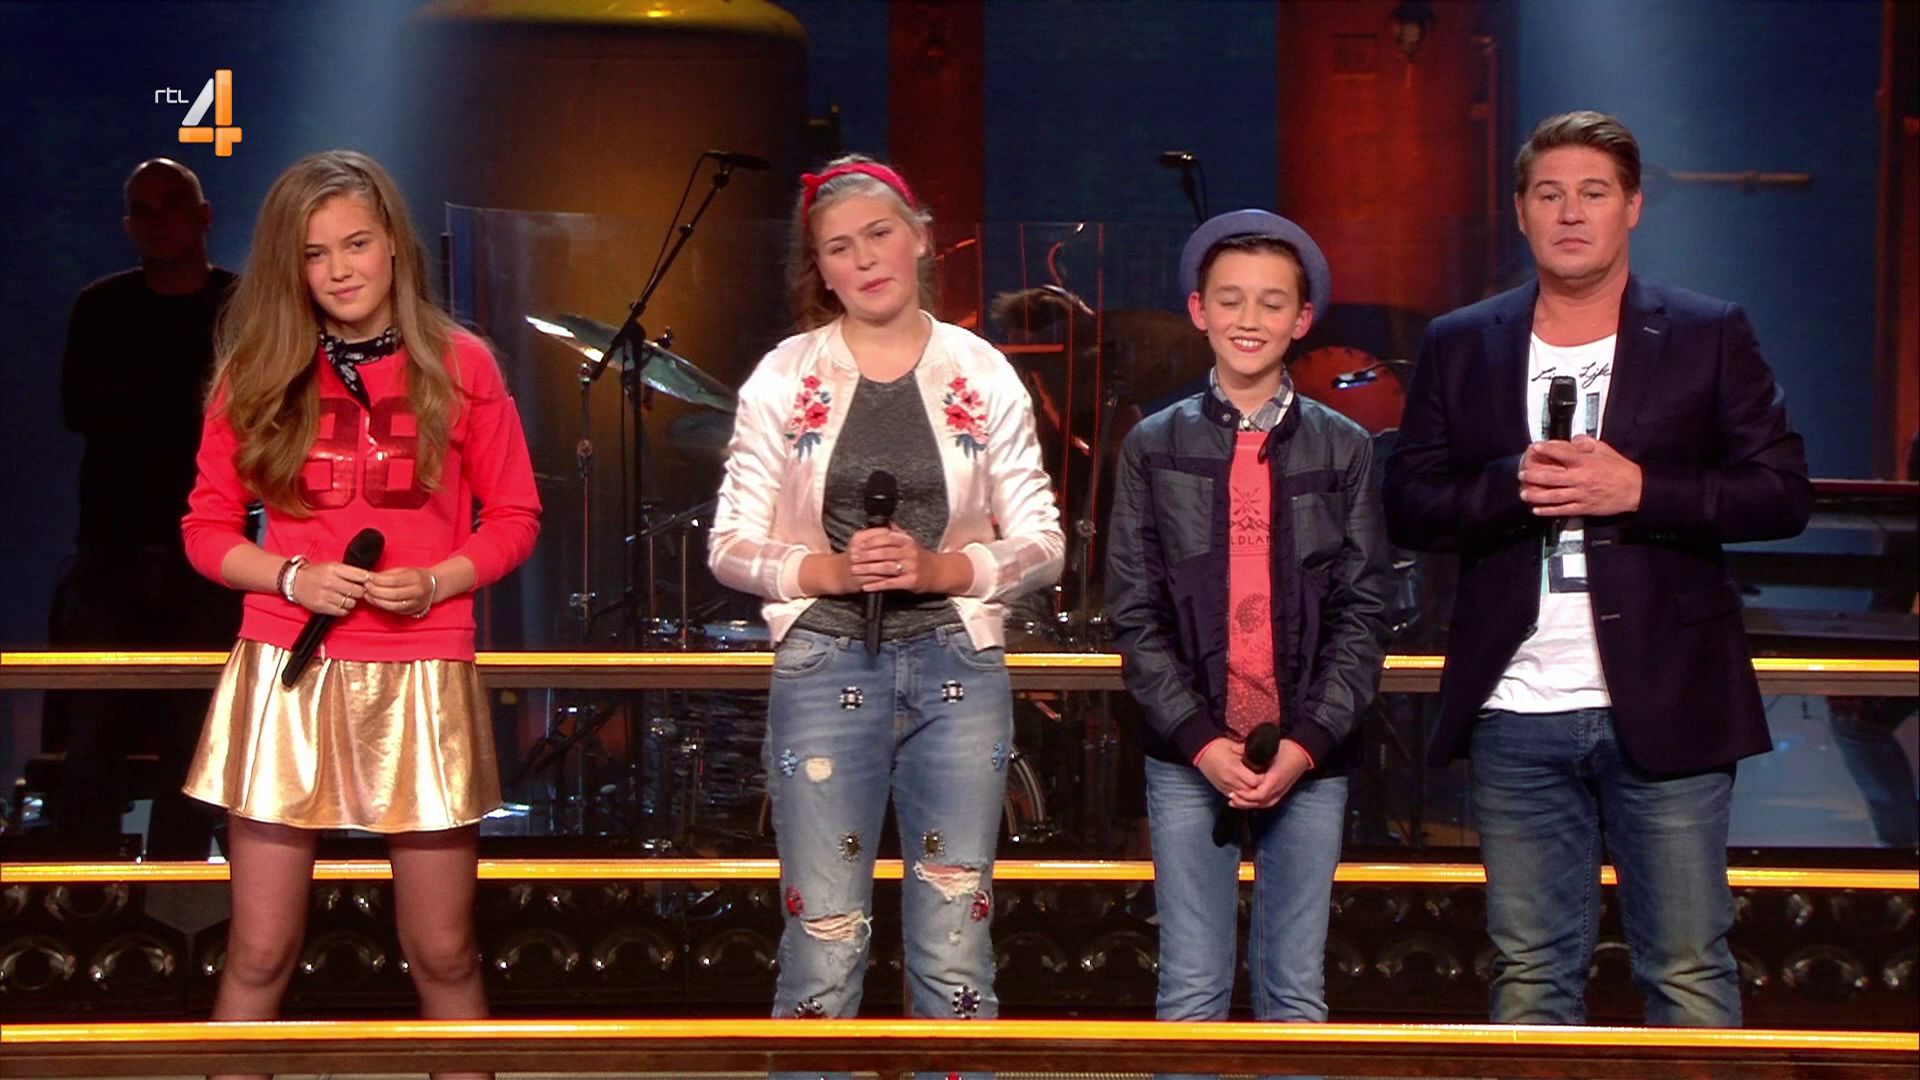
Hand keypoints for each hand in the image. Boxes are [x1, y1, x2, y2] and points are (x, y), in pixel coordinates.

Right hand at [292, 561, 369, 616]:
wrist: (295, 581)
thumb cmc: (316, 573)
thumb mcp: (333, 566)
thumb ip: (350, 571)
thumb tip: (369, 578)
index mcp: (335, 569)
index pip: (361, 576)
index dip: (367, 580)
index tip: (367, 583)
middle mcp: (330, 581)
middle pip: (358, 591)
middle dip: (360, 592)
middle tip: (355, 591)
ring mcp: (325, 595)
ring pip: (351, 603)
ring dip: (351, 601)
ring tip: (345, 597)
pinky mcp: (321, 606)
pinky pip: (342, 611)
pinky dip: (344, 609)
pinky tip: (340, 604)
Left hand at [364, 567, 438, 616]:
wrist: (434, 587)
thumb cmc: (416, 576)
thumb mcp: (404, 570)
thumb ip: (388, 574)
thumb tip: (370, 578)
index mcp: (416, 578)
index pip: (394, 580)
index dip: (378, 580)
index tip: (367, 578)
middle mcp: (417, 592)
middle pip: (392, 594)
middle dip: (375, 591)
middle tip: (365, 587)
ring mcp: (415, 603)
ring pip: (393, 605)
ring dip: (377, 601)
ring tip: (367, 595)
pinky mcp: (411, 612)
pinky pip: (394, 610)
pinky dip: (382, 606)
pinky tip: (374, 601)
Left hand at [850, 524, 962, 593]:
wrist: (938, 572)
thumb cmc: (921, 557)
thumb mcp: (911, 542)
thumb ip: (898, 532)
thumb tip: (887, 521)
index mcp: (907, 541)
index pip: (886, 538)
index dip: (870, 542)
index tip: (857, 545)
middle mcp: (910, 553)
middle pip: (884, 552)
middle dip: (866, 555)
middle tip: (852, 558)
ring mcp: (911, 567)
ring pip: (886, 567)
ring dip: (868, 569)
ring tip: (855, 570)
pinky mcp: (911, 581)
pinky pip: (891, 583)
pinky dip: (877, 585)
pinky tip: (866, 586)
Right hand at [1194, 737, 1259, 797]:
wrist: (1202, 752)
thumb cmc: (1218, 747)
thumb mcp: (1235, 747)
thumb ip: (1248, 752)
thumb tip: (1261, 753)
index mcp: (1235, 769)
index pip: (1255, 781)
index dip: (1263, 779)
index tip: (1267, 773)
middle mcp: (1230, 780)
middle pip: (1251, 792)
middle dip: (1259, 788)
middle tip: (1265, 781)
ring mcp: (1225, 786)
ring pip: (1244, 797)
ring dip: (1252, 794)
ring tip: (1258, 787)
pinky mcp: (1221, 790)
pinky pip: (1235, 798)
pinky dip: (1243, 796)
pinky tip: (1248, 791)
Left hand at [1227, 739, 1312, 809]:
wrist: (1301, 754)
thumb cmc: (1286, 750)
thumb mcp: (1270, 749)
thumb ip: (1253, 753)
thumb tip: (1235, 750)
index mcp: (1274, 779)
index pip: (1259, 794)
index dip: (1246, 795)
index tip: (1235, 790)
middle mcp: (1278, 789)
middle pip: (1259, 802)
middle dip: (1243, 801)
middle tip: (1230, 796)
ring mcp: (1280, 792)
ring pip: (1262, 804)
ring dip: (1248, 804)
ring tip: (1235, 801)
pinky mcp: (1280, 793)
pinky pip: (1266, 802)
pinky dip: (1255, 804)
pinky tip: (1246, 802)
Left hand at [1519, 435, 1643, 516]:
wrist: (1636, 490)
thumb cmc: (1620, 469)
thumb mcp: (1604, 450)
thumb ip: (1586, 443)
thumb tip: (1572, 440)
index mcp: (1585, 462)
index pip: (1562, 453)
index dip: (1546, 449)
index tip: (1534, 447)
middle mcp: (1581, 478)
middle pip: (1551, 477)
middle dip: (1533, 475)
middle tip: (1522, 473)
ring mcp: (1581, 494)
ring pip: (1553, 495)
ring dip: (1536, 495)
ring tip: (1524, 493)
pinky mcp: (1583, 508)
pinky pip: (1562, 510)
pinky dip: (1548, 511)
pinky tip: (1537, 510)